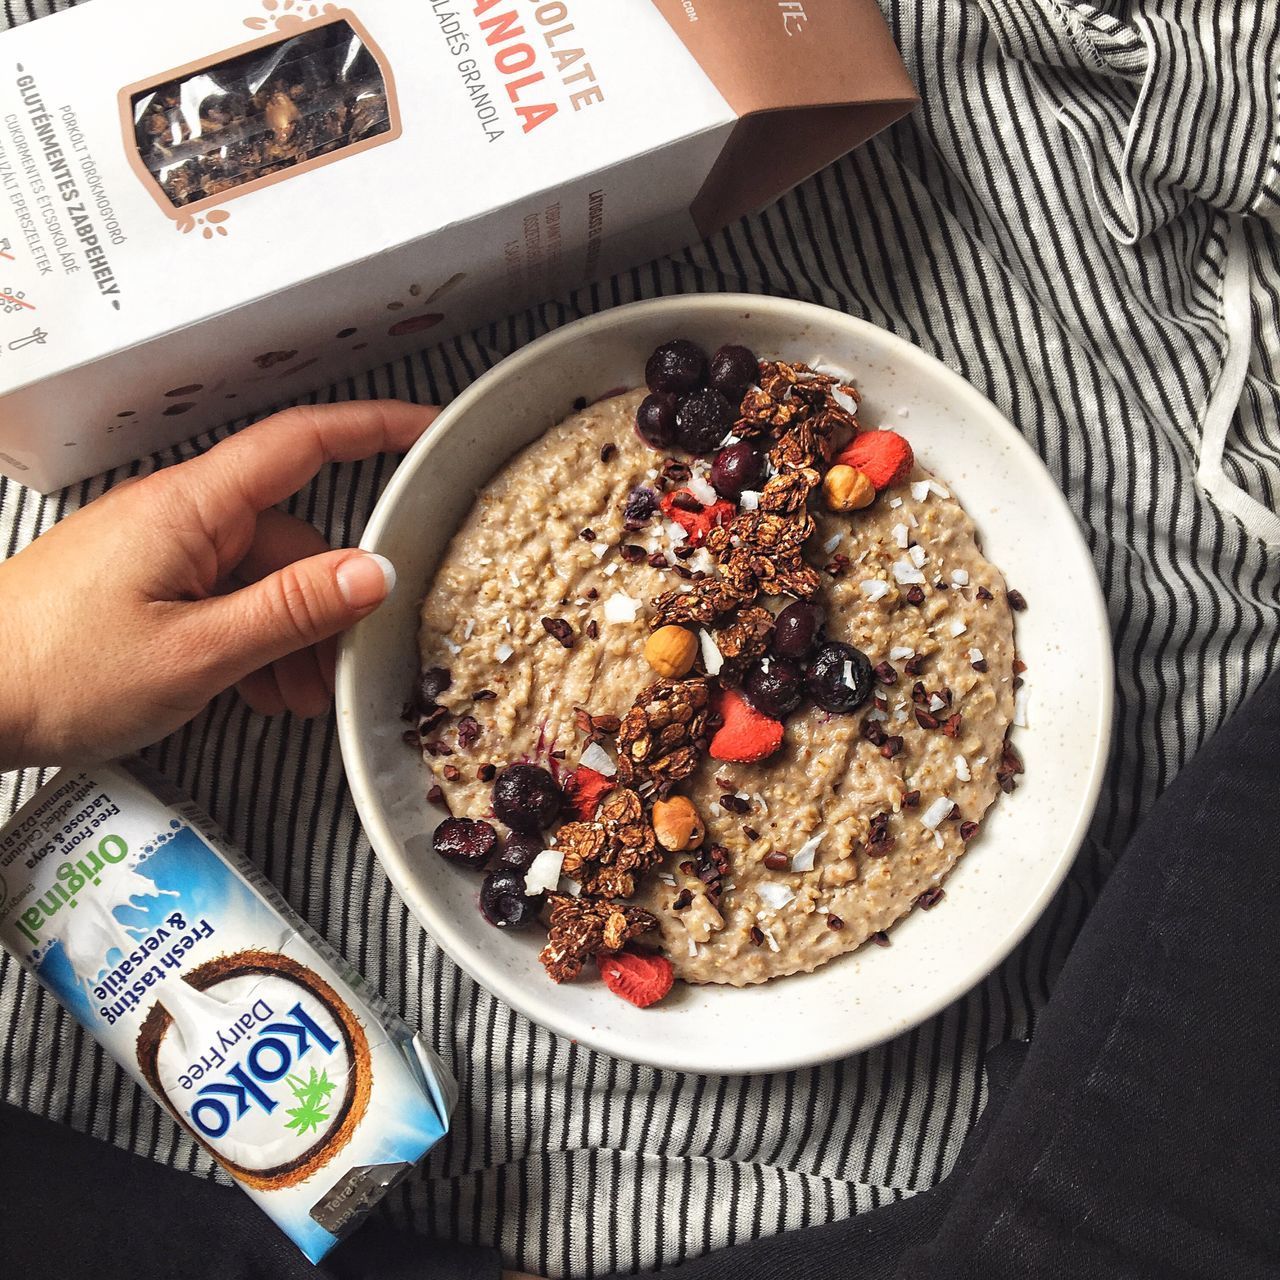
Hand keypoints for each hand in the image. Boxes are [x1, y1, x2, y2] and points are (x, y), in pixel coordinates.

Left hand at [0, 400, 435, 769]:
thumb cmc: (54, 670)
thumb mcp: (195, 651)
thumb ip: (292, 608)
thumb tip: (375, 572)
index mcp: (193, 507)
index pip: (303, 441)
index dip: (375, 426)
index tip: (430, 429)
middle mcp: (181, 516)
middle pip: (294, 537)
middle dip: (329, 604)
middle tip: (342, 669)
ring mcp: (163, 550)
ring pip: (264, 577)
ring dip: (292, 636)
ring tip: (293, 699)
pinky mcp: (147, 583)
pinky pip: (226, 596)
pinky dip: (254, 641)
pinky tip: (257, 690)